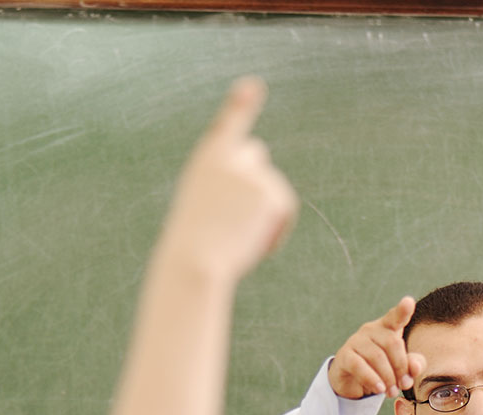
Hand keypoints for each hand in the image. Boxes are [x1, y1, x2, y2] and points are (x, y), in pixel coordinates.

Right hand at [159, 78, 297, 282]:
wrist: (195, 260)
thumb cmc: (196, 244)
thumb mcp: (206, 209)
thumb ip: (228, 192)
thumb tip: (261, 201)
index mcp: (207, 158)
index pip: (228, 123)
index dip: (241, 103)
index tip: (253, 85)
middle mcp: (228, 156)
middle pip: (256, 154)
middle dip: (256, 178)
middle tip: (240, 215)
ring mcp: (250, 171)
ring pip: (273, 187)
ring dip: (266, 213)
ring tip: (243, 237)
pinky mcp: (269, 190)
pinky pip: (286, 208)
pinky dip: (279, 228)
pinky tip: (260, 243)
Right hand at [328, 297, 425, 399]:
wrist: (353, 382)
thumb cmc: (382, 370)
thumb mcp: (402, 368)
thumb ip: (413, 365)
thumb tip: (415, 368)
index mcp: (387, 328)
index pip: (395, 317)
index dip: (402, 310)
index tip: (409, 302)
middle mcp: (371, 330)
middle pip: (392, 343)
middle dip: (401, 366)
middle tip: (403, 385)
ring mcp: (356, 341)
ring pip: (377, 357)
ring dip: (388, 377)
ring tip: (391, 392)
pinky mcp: (344, 356)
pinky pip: (360, 366)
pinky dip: (372, 379)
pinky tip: (379, 389)